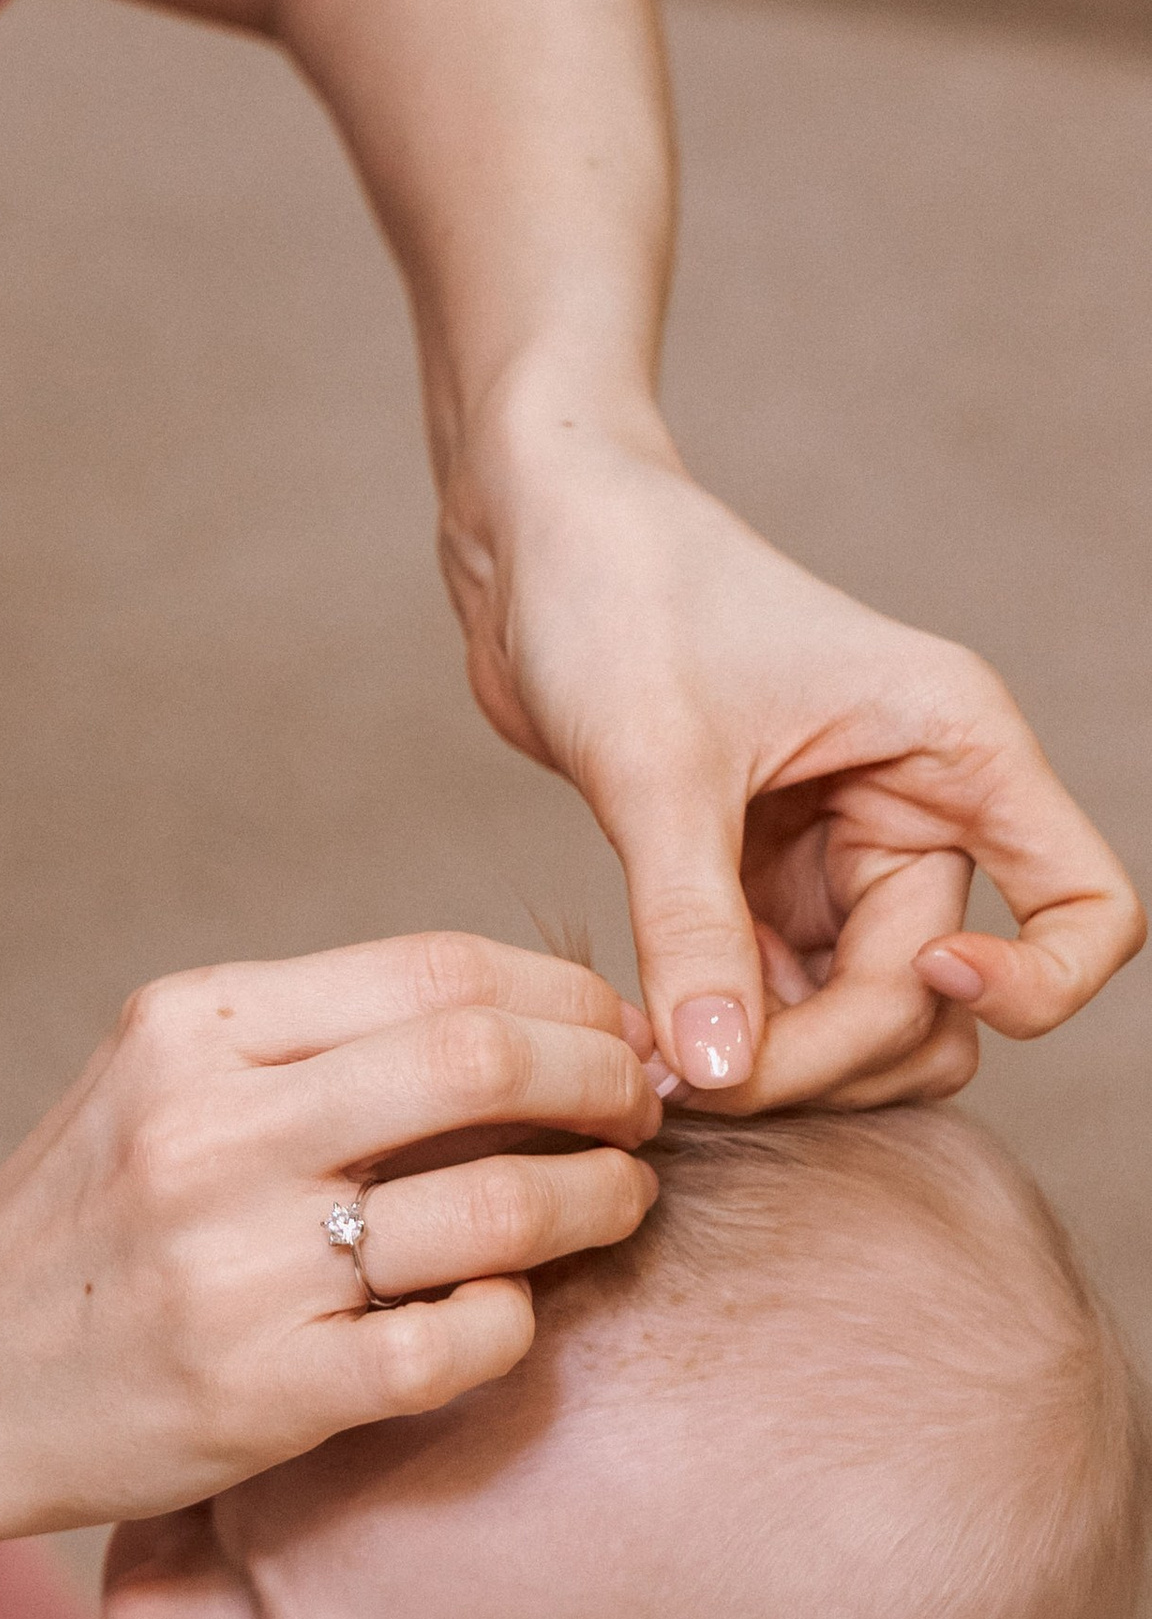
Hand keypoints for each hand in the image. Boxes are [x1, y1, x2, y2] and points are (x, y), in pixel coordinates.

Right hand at [0, 931, 659, 1546]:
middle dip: (604, 1082)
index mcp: (190, 1028)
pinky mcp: (259, 1392)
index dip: (566, 996)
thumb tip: (534, 1018)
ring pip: (496, 1207)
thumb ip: (312, 1044)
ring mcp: (233, 1266)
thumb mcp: (160, 1085)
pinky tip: (512, 1309)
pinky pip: (457, 1342)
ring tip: (616, 1202)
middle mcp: (208, 1131)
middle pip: (485, 1062)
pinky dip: (517, 1320)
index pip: (438, 971)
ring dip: (598, 1200)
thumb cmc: (82, 1225)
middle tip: (642, 1113)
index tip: (613, 1035)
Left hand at [446, 427, 1141, 1110]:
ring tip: (665, 1069)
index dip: (1036, 984)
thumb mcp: (653, 763)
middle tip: (698, 1078)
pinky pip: (785, 1000)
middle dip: (833, 1053)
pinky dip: (734, 1036)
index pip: (1086, 908)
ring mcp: (840, 851)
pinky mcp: (761, 879)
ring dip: (785, 1063)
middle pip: (935, 998)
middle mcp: (919, 804)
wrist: (532, 541)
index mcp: (954, 745)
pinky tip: (652, 1046)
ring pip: (863, 1018)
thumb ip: (692, 925)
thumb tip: (723, 1072)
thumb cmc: (617, 593)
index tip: (925, 979)